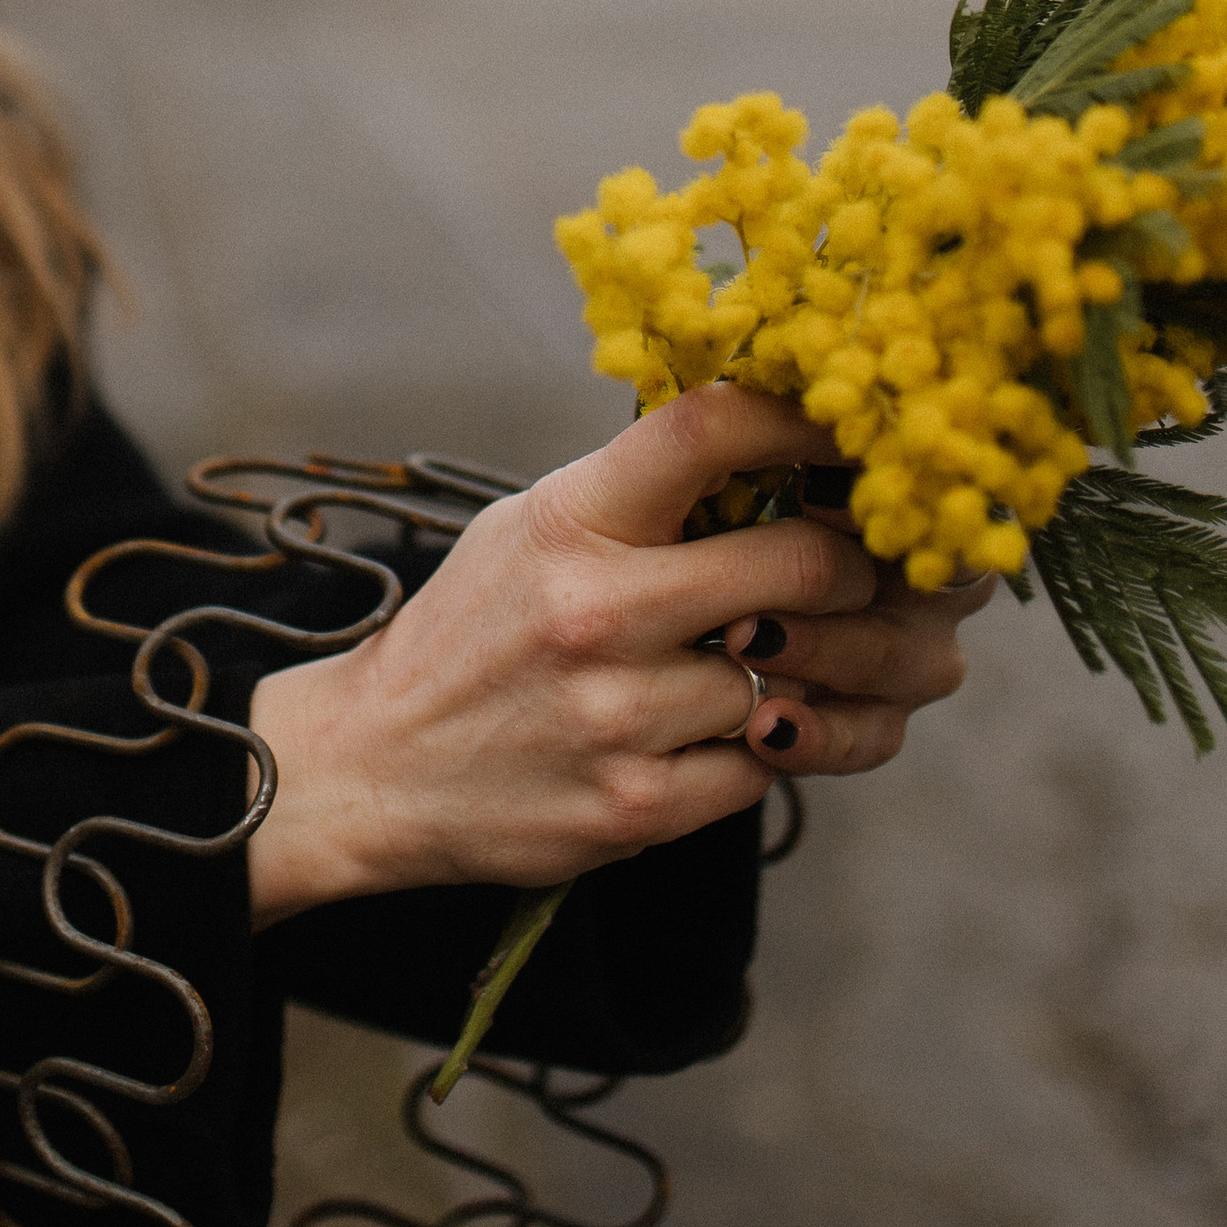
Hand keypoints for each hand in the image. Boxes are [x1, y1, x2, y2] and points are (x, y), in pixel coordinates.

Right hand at [245, 383, 992, 923]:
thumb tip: (795, 445)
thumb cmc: (473, 632)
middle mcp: (598, 613)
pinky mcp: (637, 808)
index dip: (808, 418)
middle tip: (855, 571)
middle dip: (852, 570)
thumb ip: (646, 493)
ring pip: (798, 681)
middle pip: (804, 568)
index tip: (853, 431)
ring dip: (814, 674)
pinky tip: (724, 734)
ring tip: (789, 660)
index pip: (713, 429)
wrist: (370, 766)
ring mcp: (621, 718)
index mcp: (571, 521)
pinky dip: (763, 751)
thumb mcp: (532, 527)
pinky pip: (765, 770)